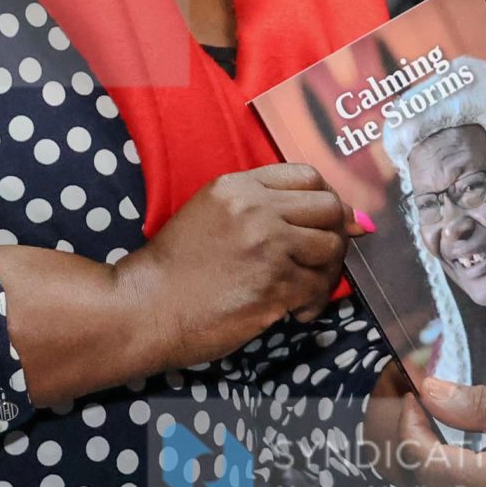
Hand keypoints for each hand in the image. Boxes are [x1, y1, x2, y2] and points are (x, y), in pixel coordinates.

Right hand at [117, 163, 349, 370]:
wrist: (146, 307)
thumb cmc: (176, 267)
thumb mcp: (211, 214)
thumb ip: (262, 206)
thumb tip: (339, 215)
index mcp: (239, 186)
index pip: (309, 176)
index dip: (326, 200)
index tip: (325, 222)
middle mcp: (257, 210)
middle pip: (329, 209)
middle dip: (335, 234)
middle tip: (320, 259)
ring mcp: (268, 248)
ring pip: (331, 249)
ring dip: (327, 271)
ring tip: (306, 287)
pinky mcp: (275, 287)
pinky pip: (319, 288)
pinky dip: (314, 302)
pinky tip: (296, 311)